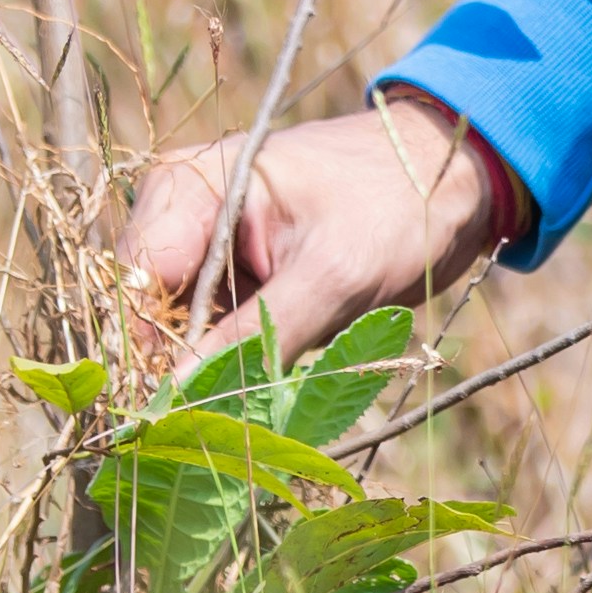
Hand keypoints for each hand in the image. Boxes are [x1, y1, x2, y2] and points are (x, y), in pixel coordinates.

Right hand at [125, 93, 511, 367]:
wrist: (454, 180)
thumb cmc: (398, 204)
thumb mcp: (333, 275)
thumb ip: (256, 336)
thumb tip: (182, 395)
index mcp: (194, 185)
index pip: (136, 276)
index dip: (146, 344)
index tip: (173, 405)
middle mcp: (187, 211)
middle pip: (146, 306)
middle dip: (177, 361)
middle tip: (216, 412)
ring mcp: (210, 245)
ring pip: (178, 327)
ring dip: (211, 366)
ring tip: (250, 398)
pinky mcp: (237, 276)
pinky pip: (213, 331)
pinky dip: (235, 360)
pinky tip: (264, 382)